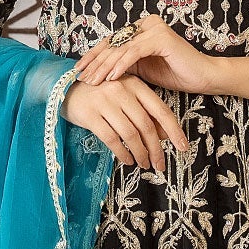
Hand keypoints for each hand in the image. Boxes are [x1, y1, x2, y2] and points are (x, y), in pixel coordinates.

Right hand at [61, 68, 188, 171]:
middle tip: (160, 164)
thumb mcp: (125, 97)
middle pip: (146, 125)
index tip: (183, 147)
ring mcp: (105, 102)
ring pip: (130, 134)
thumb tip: (166, 135)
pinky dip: (123, 153)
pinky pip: (112, 139)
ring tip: (144, 164)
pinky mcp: (90, 115)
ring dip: (140, 153)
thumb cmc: (101, 94)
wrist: (65, 88)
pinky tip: (128, 160)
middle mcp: (121, 90)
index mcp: (135, 84)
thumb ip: (145, 113)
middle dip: (156, 149)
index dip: (174, 130)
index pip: (160, 110)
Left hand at [76, 14, 218, 96]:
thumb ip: (123, 64)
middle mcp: (146, 23)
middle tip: (81, 78)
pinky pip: (134, 52)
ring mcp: (154, 28)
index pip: (111, 41)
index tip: (78, 71)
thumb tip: (97, 71)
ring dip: (105, 66)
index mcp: (140, 28)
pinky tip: (111, 78)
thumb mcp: (142, 70)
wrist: (202, 77)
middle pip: (113, 43)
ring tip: (94, 81)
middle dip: (95, 62)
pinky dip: (121, 65)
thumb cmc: (175, 74)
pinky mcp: (161, 37)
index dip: (93, 56)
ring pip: (121, 48)